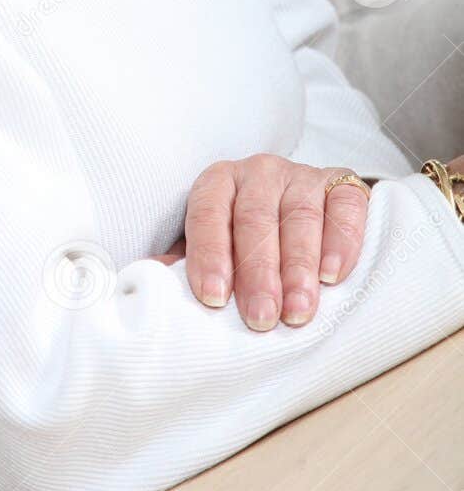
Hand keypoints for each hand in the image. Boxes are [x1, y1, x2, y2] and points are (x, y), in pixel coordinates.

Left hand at [152, 155, 372, 330]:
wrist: (305, 208)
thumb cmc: (246, 238)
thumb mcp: (210, 246)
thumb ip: (183, 263)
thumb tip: (146, 287)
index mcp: (218, 183)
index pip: (208, 213)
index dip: (209, 255)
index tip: (213, 299)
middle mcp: (258, 172)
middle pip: (254, 218)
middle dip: (257, 273)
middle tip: (260, 318)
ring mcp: (302, 175)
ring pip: (300, 216)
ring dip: (299, 268)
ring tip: (298, 312)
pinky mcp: (342, 183)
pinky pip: (344, 206)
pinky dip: (340, 241)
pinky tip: (333, 275)